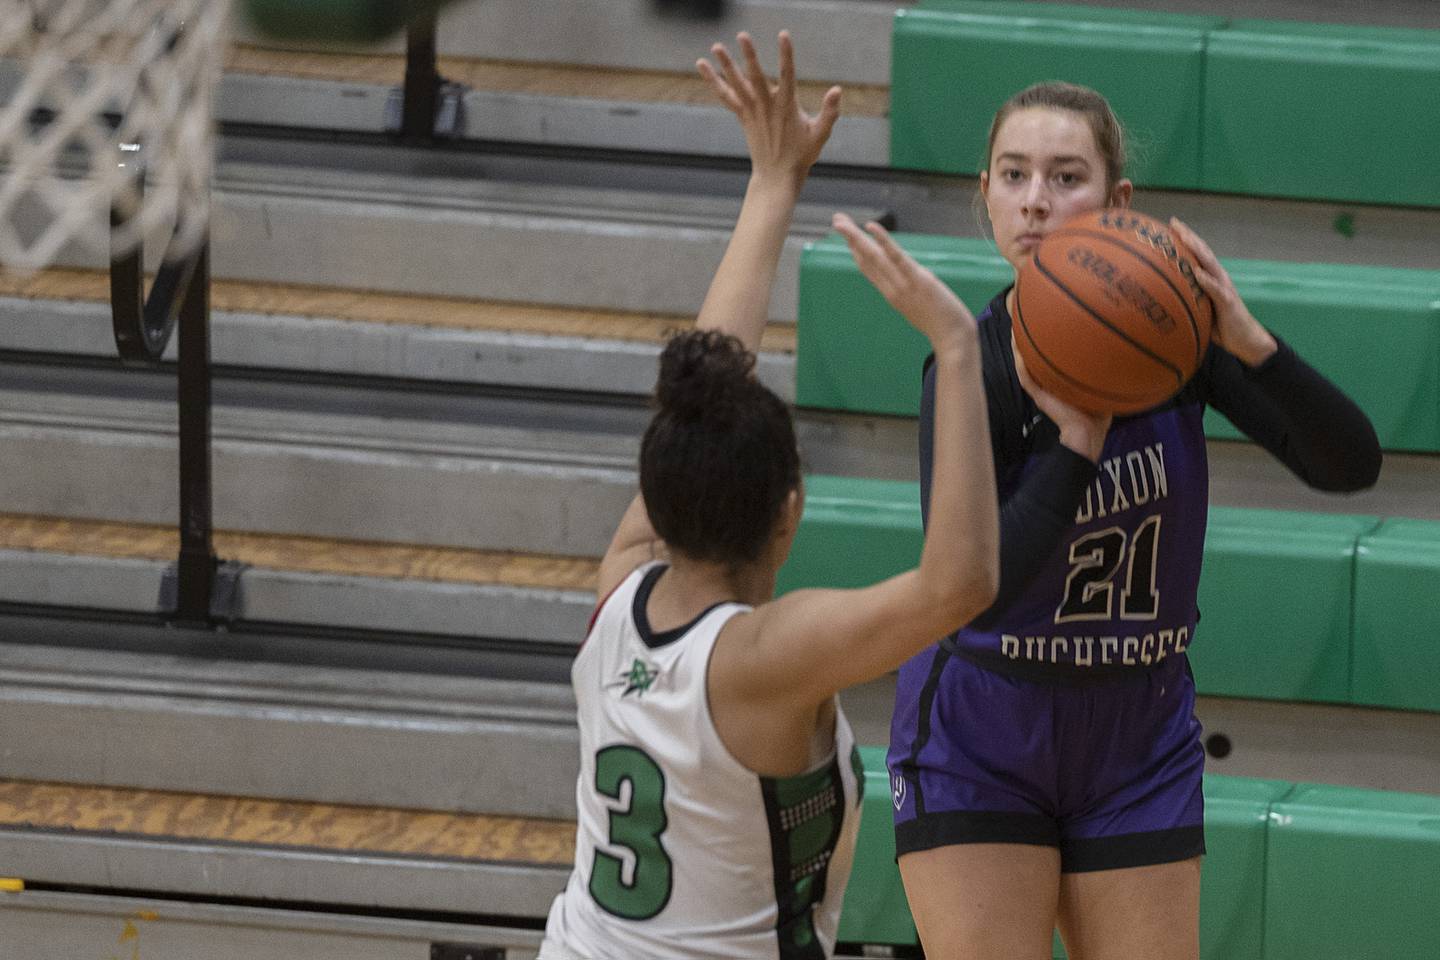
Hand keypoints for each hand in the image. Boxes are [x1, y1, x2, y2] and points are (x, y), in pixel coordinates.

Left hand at [697, 31, 841, 189]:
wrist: (776, 176)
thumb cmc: (802, 155)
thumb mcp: (820, 135)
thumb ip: (829, 112)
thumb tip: (838, 90)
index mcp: (787, 107)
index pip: (788, 75)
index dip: (786, 54)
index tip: (784, 35)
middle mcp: (766, 107)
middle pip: (756, 77)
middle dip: (749, 56)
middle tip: (742, 35)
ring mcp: (752, 111)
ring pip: (736, 85)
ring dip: (725, 65)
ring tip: (715, 46)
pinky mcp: (743, 116)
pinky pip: (726, 96)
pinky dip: (714, 81)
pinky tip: (702, 66)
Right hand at [832, 212, 975, 348]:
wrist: (953, 340)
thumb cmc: (942, 325)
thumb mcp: (920, 308)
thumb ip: (911, 294)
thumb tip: (909, 283)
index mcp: (891, 294)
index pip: (869, 268)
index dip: (856, 250)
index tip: (847, 235)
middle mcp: (891, 289)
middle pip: (866, 259)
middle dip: (850, 238)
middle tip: (836, 219)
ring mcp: (903, 285)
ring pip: (874, 257)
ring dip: (856, 237)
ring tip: (841, 221)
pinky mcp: (917, 280)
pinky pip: (896, 257)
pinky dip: (883, 241)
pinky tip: (871, 227)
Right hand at [1011, 334, 1110, 462]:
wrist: (1087, 432)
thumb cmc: (1098, 413)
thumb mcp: (1101, 385)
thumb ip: (1101, 369)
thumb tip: (1115, 350)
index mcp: (1061, 382)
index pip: (1052, 359)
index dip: (1048, 342)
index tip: (1048, 324)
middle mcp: (1049, 383)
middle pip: (1035, 358)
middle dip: (1031, 340)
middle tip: (1027, 320)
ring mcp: (1041, 390)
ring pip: (1025, 366)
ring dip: (1019, 349)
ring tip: (1016, 329)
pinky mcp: (1038, 396)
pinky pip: (1026, 378)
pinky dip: (1020, 364)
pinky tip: (1017, 348)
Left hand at [1170, 217, 1276, 366]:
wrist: (1244, 339)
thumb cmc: (1219, 326)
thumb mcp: (1198, 310)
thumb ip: (1184, 300)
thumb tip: (1158, 300)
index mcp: (1209, 278)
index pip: (1196, 254)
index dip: (1184, 239)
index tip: (1169, 225)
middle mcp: (1217, 278)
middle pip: (1202, 252)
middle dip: (1189, 236)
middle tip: (1174, 222)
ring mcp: (1224, 288)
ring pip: (1210, 265)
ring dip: (1197, 250)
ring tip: (1184, 238)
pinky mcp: (1228, 302)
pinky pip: (1216, 289)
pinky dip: (1206, 280)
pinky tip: (1196, 272)